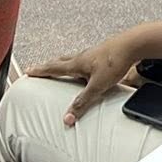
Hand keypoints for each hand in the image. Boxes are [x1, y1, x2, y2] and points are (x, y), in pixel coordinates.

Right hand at [25, 37, 139, 124]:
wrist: (133, 44)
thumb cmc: (115, 60)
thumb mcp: (98, 85)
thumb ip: (83, 102)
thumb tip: (68, 117)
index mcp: (77, 63)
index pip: (54, 67)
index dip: (40, 70)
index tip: (29, 71)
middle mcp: (82, 56)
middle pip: (61, 61)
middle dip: (49, 66)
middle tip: (40, 69)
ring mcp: (93, 53)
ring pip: (73, 59)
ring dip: (63, 64)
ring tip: (60, 69)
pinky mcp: (102, 53)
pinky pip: (85, 60)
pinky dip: (78, 65)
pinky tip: (85, 69)